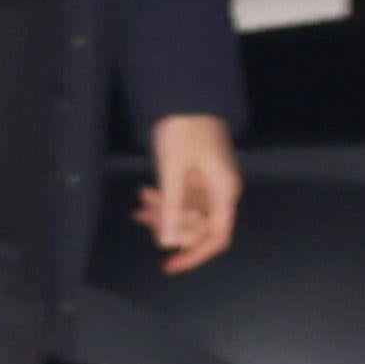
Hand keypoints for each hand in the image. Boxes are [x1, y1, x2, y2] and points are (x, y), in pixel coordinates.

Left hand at [139, 114, 241, 271]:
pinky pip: (182, 198)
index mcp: (224, 192)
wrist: (184, 97)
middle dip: (170, 225)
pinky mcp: (197, 176)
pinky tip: (145, 193)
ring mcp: (209, 184)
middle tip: (143, 214)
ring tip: (140, 203)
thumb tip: (169, 242)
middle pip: (198, 227)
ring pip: (186, 213)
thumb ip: (173, 207)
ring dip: (164, 212)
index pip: (217, 237)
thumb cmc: (183, 131)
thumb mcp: (173, 170)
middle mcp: (221, 192)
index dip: (195, 255)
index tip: (170, 265)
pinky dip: (165, 200)